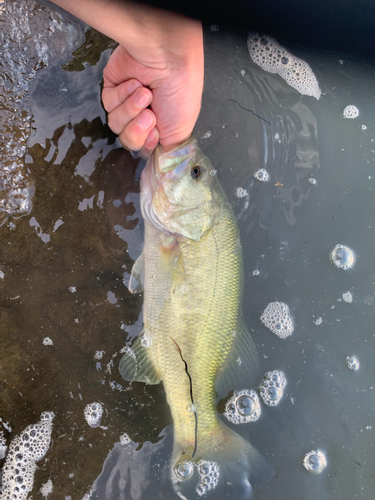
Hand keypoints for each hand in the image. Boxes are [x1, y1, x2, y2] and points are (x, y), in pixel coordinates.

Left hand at [101, 17, 203, 156]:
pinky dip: (123, 96)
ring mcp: (127, 105)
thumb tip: (160, 173)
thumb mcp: (181, 132)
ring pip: (117, 124)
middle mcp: (143, 118)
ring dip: (131, 110)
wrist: (167, 59)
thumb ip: (167, 155)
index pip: (144, 150)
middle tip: (149, 115)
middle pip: (128, 141)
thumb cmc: (180, 92)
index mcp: (161, 129)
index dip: (146, 145)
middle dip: (137, 130)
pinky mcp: (113, 90)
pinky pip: (110, 105)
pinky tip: (135, 84)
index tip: (156, 135)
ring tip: (145, 94)